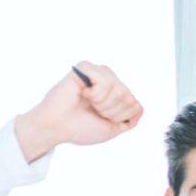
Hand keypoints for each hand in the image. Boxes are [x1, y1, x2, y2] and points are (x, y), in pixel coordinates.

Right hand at [16, 62, 142, 161]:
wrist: (56, 128)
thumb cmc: (79, 127)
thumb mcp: (112, 128)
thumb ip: (129, 119)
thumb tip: (140, 108)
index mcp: (116, 92)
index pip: (136, 105)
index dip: (118, 118)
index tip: (100, 118)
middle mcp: (109, 79)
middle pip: (129, 98)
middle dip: (110, 111)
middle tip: (91, 110)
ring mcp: (98, 72)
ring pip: (120, 91)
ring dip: (102, 104)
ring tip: (86, 102)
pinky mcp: (86, 67)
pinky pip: (106, 82)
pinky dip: (95, 95)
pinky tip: (83, 93)